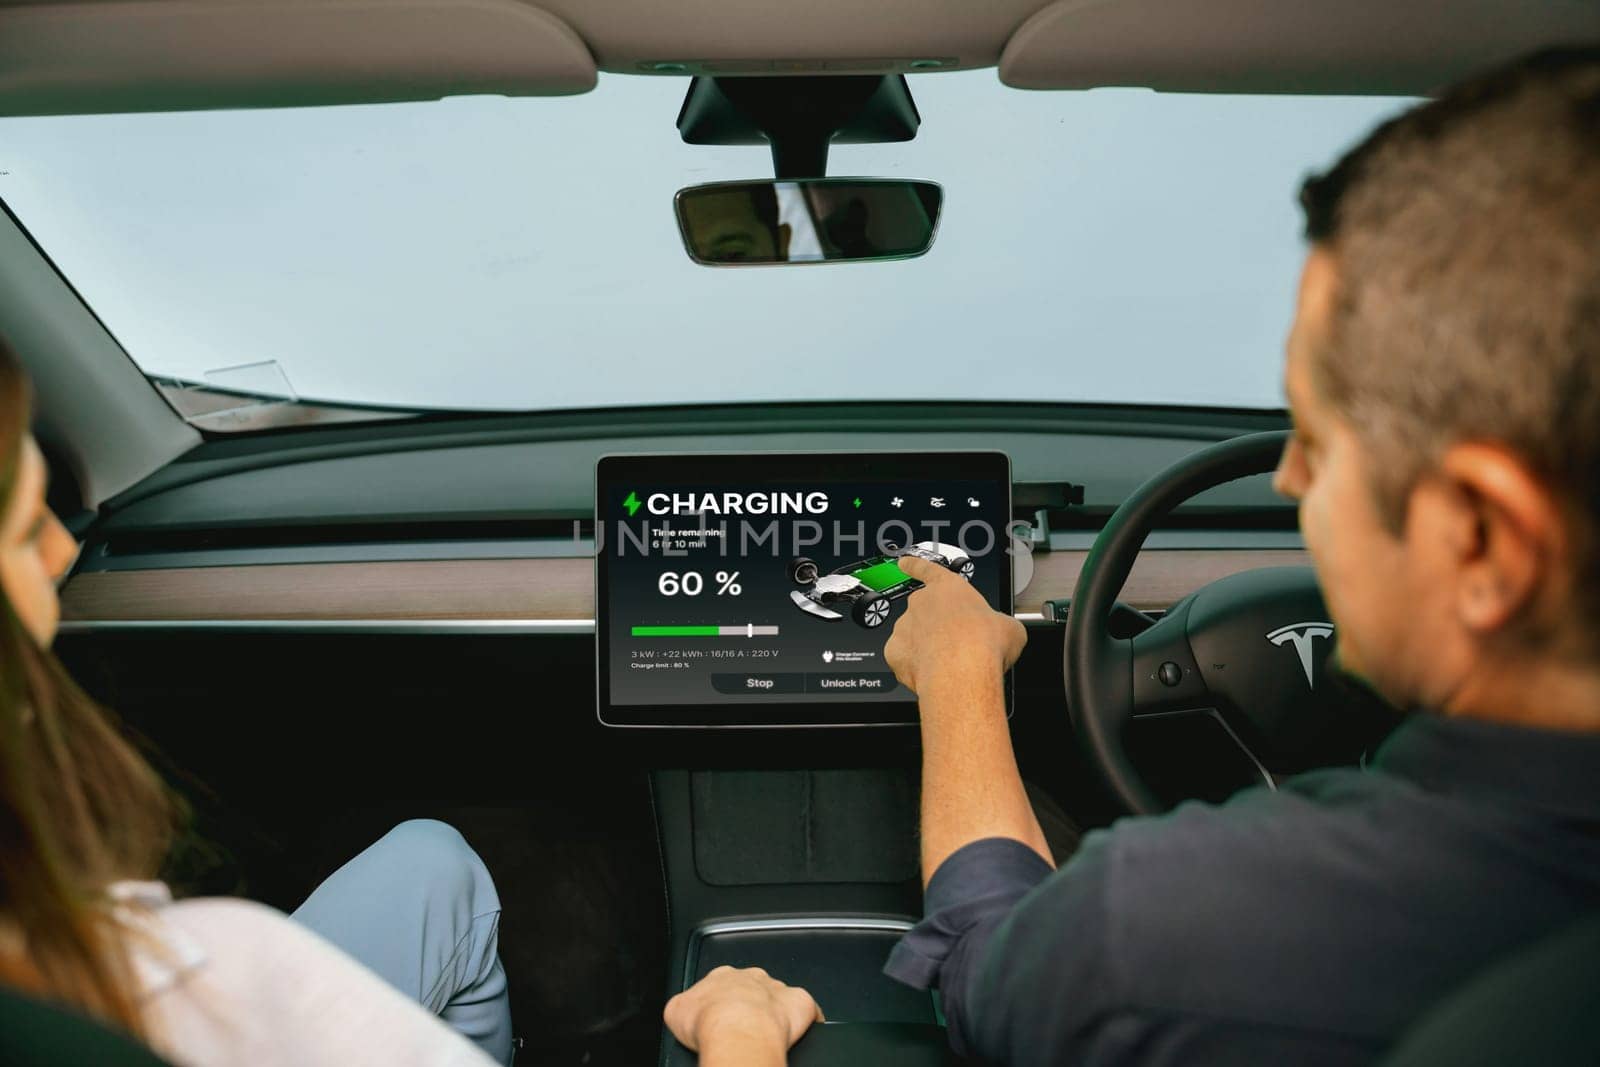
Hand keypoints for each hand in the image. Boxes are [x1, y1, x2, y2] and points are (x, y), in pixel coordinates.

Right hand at [664, 966, 823, 1057]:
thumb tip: (680, 1010)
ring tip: (768, 1033)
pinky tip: (802, 1032)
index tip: (719, 1016)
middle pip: (753, 985)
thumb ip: (682, 1005)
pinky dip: (808, 1019)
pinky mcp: (799, 1002)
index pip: (722, 982)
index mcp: (721, 976)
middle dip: (750, 1002)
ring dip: (775, 1011)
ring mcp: (776, 989)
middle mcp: (750, 977)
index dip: (721, 1000)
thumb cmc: (707, 1023)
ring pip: (779, 995)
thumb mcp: (676, 1011)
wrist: (736, 1032)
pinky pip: (808, 1009)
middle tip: (743, 1026)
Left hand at [884, 554, 1025, 694]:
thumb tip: (1003, 632)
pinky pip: (903, 658)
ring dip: (926, 647)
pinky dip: (914, 665)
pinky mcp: (895, 651)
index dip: (915, 565)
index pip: (927, 570)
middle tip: (958, 644)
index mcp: (949, 588)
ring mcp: (905, 626)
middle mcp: (922, 603)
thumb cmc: (983, 646)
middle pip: (925, 611)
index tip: (904, 563)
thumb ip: (998, 623)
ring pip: (912, 636)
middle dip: (937, 627)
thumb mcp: (1009, 628)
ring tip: (949, 662)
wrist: (961, 673)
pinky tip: (932, 672)